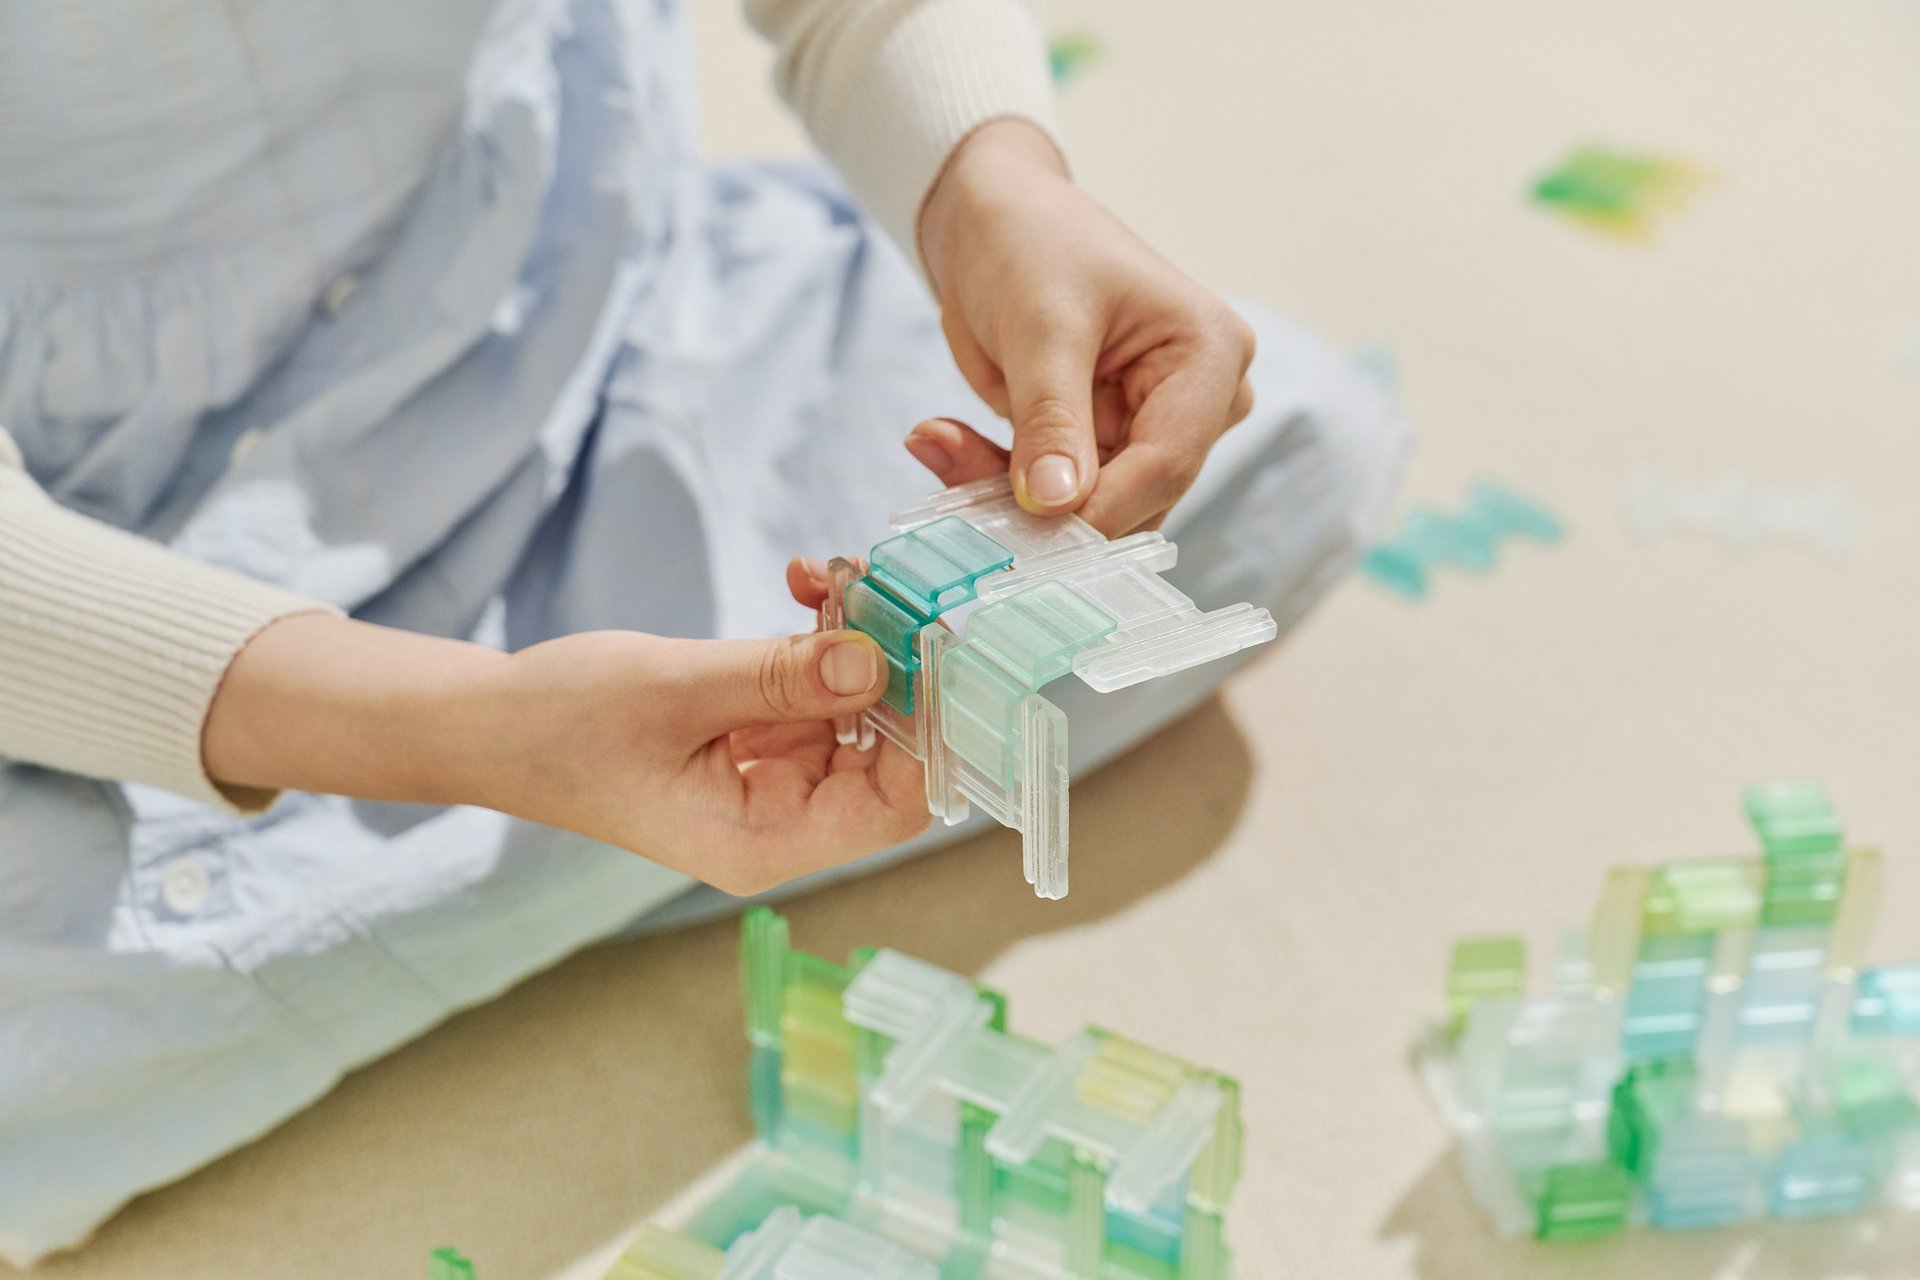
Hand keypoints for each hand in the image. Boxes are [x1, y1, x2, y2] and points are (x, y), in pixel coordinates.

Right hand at [203, 614, 928, 894]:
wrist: (490, 722)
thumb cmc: (563, 723)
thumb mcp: (676, 689)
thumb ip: (780, 677)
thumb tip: (876, 659)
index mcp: (765, 840)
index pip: (896, 805)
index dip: (932, 732)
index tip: (946, 648)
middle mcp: (781, 822)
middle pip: (888, 759)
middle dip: (897, 671)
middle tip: (892, 588)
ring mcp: (771, 783)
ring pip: (857, 715)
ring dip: (857, 642)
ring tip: (836, 575)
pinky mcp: (756, 743)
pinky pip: (817, 695)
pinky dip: (818, 644)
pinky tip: (808, 588)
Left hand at [915, 119, 1256, 535]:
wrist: (994, 218)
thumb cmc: (1031, 240)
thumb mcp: (1041, 324)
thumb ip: (1051, 418)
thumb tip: (1055, 505)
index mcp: (1211, 355)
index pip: (1167, 463)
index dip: (1096, 508)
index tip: (1023, 529)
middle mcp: (1199, 402)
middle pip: (1132, 497)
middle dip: (1043, 502)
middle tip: (951, 464)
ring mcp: (1153, 428)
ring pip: (1090, 508)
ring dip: (1009, 493)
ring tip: (939, 441)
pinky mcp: (1105, 446)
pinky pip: (1057, 497)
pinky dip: (998, 481)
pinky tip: (945, 439)